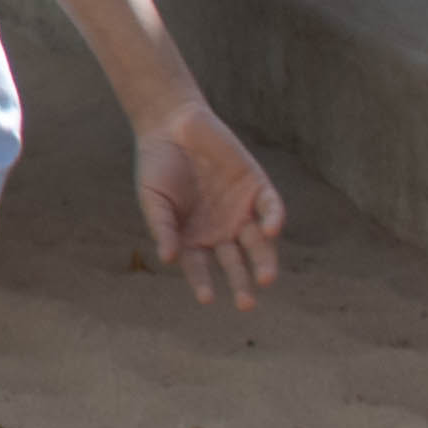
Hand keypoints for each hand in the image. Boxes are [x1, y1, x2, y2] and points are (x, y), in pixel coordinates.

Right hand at [130, 100, 282, 305]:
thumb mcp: (153, 198)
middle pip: (236, 262)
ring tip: (265, 279)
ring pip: (259, 243)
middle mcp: (222, 229)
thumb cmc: (157, 164)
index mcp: (194, 236)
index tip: (207, 298)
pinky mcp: (257, 188)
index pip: (202, 267)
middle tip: (247, 303)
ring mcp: (241, 211)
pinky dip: (273, 220)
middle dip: (242, 282)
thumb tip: (169, 259)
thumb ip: (163, 227)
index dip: (203, 282)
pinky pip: (270, 208)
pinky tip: (270, 230)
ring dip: (264, 261)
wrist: (172, 124)